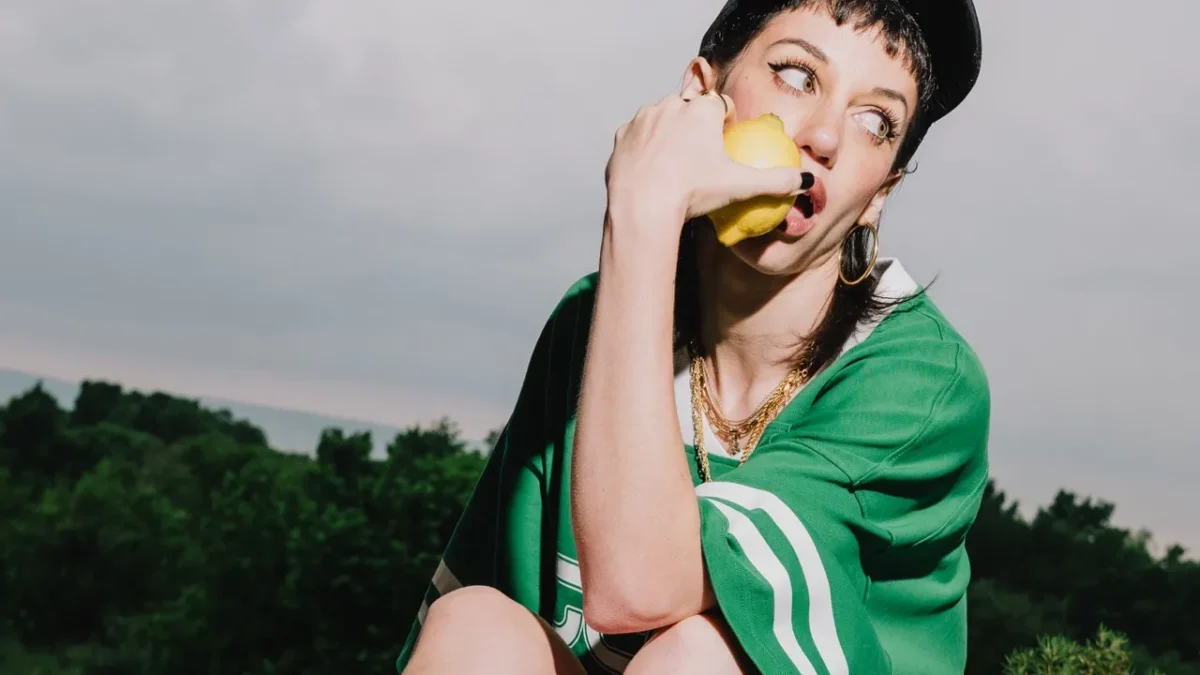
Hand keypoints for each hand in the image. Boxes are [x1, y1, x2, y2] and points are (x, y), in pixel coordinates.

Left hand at [604, 91, 809, 237]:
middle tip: (698, 158)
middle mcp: (672, 104)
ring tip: (673, 165)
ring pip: (662, 119)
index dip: (724, 122)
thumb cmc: (694, 193)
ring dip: (668, 134)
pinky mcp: (621, 135)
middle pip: (690, 110)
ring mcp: (644, 118)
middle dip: (695, 126)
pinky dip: (644, 149)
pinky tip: (650, 171)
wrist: (642, 206)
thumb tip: (807, 182)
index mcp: (703, 109)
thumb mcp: (741, 186)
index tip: (723, 143)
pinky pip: (638, 137)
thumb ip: (776, 181)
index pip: (721, 106)